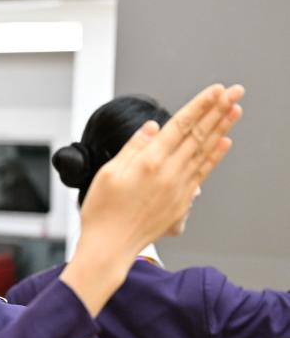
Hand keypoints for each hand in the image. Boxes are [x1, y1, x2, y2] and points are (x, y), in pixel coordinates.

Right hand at [62, 83, 243, 315]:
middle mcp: (168, 173)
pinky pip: (203, 173)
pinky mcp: (181, 202)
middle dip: (218, 110)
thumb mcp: (107, 174)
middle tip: (235, 92)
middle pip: (198, 135)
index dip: (200, 105)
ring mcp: (178, 189)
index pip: (180, 126)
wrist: (110, 247)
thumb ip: (132, 149)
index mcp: (148, 162)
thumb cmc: (102, 213)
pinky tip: (224, 143)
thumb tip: (151, 128)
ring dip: (222, 129)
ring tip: (235, 110)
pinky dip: (215, 156)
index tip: (216, 90)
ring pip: (205, 152)